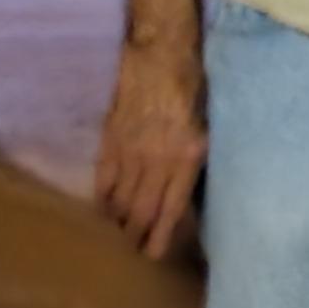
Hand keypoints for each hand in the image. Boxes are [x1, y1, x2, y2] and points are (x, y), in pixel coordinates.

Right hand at [95, 47, 208, 258]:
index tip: (153, 254)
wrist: (159, 52)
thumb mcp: (207, 125)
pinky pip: (103, 178)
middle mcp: (157, 160)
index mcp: (187, 157)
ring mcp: (130, 151)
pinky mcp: (110, 140)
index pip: (171, 208)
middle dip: (136, 235)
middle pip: (142, 210)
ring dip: (118, 221)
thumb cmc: (192, 85)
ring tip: (118, 236)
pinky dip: (102, 197)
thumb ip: (194, 158)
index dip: (160, 235)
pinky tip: (102, 209)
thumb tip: (182, 187)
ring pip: (120, 198)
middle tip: (132, 252)